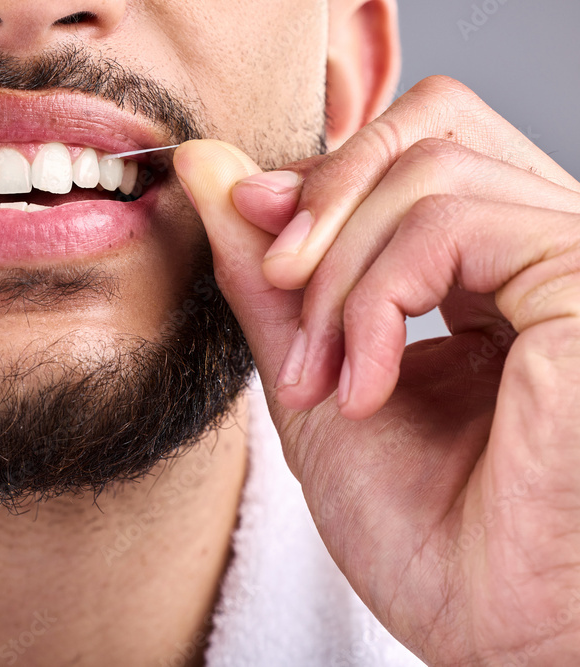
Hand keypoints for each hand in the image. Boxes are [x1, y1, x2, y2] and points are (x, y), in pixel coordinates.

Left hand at [175, 76, 579, 663]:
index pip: (413, 151)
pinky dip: (376, 298)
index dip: (321, 176)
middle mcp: (545, 255)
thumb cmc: (420, 532)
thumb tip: (208, 163)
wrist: (486, 636)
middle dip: (321, 201)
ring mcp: (574, 266)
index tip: (250, 227)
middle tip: (277, 287)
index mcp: (493, 274)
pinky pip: (455, 224)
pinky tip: (363, 384)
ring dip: (337, 276)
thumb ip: (267, 276)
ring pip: (427, 173)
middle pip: (426, 129)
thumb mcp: (310, 378)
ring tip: (322, 378)